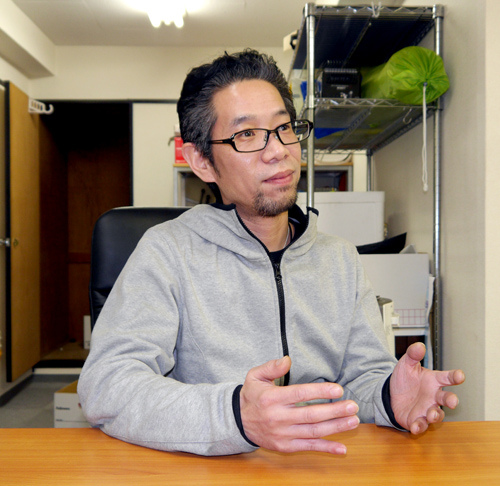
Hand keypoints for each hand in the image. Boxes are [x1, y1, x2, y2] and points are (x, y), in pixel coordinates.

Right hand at [239, 356, 359, 453]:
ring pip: (313, 432)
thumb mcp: (255, 376)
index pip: (300, 394)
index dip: (320, 391)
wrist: (238, 421)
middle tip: (353, 406)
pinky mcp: (285, 446)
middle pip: (311, 415)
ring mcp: (282, 434)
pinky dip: (326, 448)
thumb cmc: (251, 396)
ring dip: (336, 427)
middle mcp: (278, 417)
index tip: (338, 389)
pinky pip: (308, 447)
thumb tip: (288, 360)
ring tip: (353, 420)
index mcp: (272, 398)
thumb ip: (271, 367)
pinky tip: (342, 448)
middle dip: (334, 411)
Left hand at [390, 342, 464, 434]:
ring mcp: (426, 409)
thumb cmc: (404, 379)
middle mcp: (433, 396)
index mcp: (433, 381)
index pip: (447, 377)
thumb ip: (412, 355)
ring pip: (437, 415)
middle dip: (451, 400)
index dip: (455, 376)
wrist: (391, 394)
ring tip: (432, 414)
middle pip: (447, 398)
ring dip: (436, 415)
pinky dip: (419, 427)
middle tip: (453, 401)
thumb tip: (419, 345)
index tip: (460, 375)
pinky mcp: (417, 420)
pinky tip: (415, 426)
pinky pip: (421, 425)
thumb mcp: (406, 364)